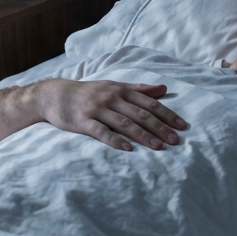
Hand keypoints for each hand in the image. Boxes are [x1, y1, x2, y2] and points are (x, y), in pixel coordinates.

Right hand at [31, 79, 187, 151]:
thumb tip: (164, 89)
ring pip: (124, 123)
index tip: (182, 125)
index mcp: (121, 90)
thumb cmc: (88, 92)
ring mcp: (97, 109)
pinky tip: (128, 149)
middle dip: (160, 127)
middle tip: (176, 140)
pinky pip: (102, 132)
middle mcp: (111, 98)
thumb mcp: (114, 86)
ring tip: (158, 147)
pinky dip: (115, 140)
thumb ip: (139, 89)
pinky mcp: (83, 121)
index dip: (166, 114)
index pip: (149, 102)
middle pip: (140, 114)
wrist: (54, 94)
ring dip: (143, 135)